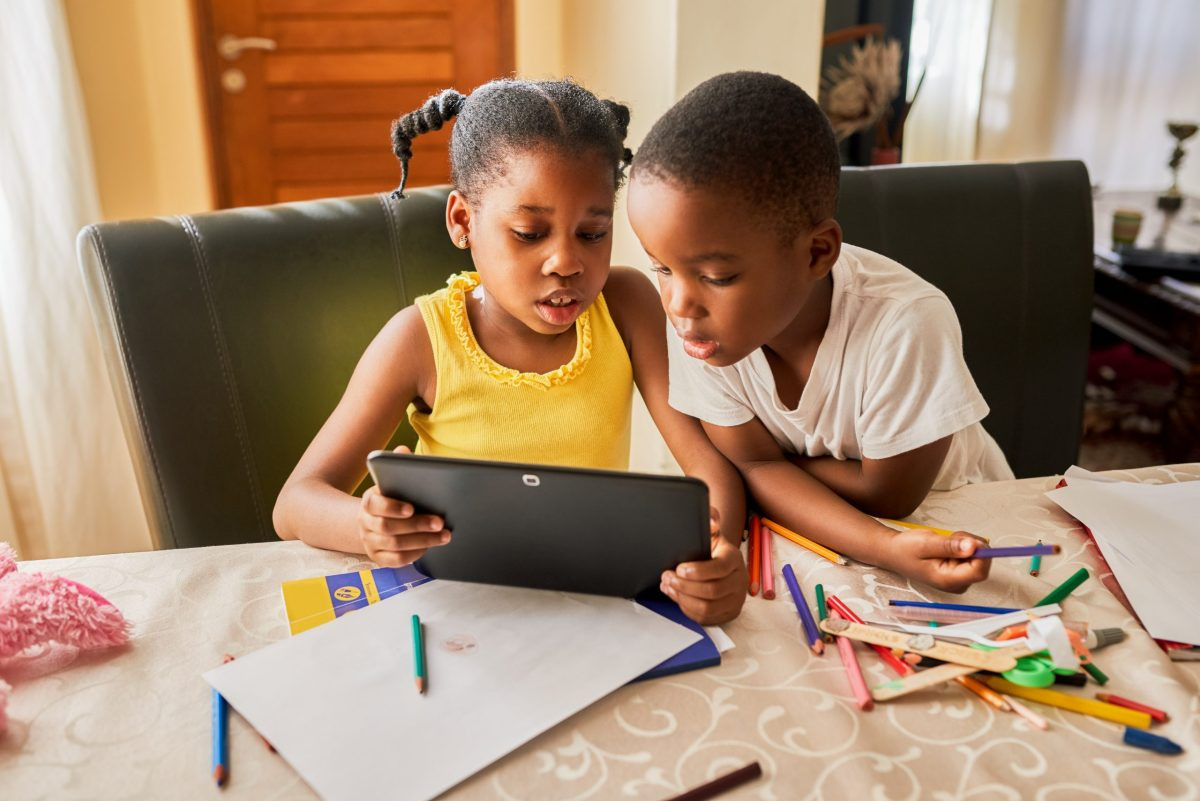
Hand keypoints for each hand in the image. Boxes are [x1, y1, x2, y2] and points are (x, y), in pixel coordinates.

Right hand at [358, 446, 451, 566]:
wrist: (375, 520)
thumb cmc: (393, 497)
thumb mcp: (393, 481)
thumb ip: (397, 466)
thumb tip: (403, 450)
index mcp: (369, 501)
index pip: (374, 504)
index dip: (392, 507)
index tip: (411, 508)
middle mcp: (365, 523)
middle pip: (387, 527)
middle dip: (416, 525)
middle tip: (440, 522)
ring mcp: (370, 542)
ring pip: (394, 545)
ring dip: (422, 540)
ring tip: (444, 535)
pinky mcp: (378, 557)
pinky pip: (395, 560)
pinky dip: (413, 554)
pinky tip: (430, 547)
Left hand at [659, 509, 747, 624]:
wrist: (724, 564)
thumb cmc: (713, 549)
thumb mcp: (713, 531)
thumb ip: (710, 519)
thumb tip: (711, 521)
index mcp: (734, 559)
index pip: (720, 568)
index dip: (698, 571)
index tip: (679, 568)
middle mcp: (739, 581)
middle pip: (712, 591)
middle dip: (684, 585)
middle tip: (667, 577)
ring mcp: (735, 600)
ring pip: (707, 607)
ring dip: (683, 598)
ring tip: (668, 586)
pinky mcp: (727, 613)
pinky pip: (705, 618)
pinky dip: (687, 608)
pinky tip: (677, 596)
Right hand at [879, 528, 990, 592]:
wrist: (894, 552)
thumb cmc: (906, 549)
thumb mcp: (925, 543)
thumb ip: (950, 546)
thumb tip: (973, 547)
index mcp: (948, 580)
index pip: (979, 571)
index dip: (981, 554)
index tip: (970, 540)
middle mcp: (957, 583)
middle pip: (982, 564)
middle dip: (972, 545)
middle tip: (952, 537)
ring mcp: (959, 578)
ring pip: (980, 558)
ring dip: (968, 543)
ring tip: (946, 542)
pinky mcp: (960, 572)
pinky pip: (974, 556)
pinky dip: (965, 546)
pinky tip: (949, 546)